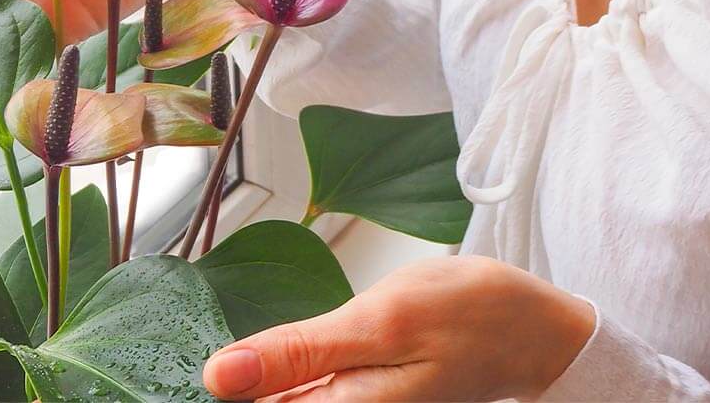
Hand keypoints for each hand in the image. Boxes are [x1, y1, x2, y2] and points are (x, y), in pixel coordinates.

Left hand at [202, 256, 595, 401]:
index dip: (222, 384)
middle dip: (240, 380)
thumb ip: (297, 353)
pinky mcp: (356, 399)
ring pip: (281, 399)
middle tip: (216, 350)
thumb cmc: (466, 316)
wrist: (532, 328)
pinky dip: (283, 372)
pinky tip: (277, 353)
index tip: (177, 366)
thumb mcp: (378, 321)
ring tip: (254, 347)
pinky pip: (305, 391)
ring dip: (259, 375)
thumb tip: (217, 377)